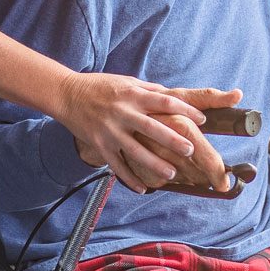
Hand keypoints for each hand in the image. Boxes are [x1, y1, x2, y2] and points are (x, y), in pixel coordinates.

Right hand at [56, 72, 214, 192]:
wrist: (67, 94)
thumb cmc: (100, 86)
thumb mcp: (126, 81)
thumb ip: (149, 90)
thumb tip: (172, 96)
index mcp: (133, 95)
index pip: (164, 102)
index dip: (185, 110)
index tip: (202, 120)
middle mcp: (123, 113)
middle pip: (152, 128)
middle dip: (173, 141)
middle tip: (191, 151)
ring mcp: (110, 131)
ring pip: (135, 151)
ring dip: (154, 164)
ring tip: (171, 173)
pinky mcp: (100, 145)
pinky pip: (116, 165)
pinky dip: (130, 179)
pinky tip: (143, 189)